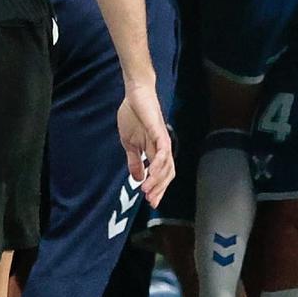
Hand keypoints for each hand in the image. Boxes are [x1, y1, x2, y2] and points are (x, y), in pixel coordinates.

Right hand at [117, 81, 174, 206]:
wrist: (134, 95)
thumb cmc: (133, 116)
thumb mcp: (129, 143)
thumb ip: (134, 160)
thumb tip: (137, 177)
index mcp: (155, 151)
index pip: (161, 174)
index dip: (158, 189)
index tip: (150, 202)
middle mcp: (162, 148)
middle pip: (168, 173)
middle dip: (160, 189)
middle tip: (151, 201)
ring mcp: (162, 140)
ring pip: (167, 165)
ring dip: (158, 181)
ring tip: (147, 191)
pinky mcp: (159, 131)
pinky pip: (163, 151)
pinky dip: (158, 164)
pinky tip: (151, 174)